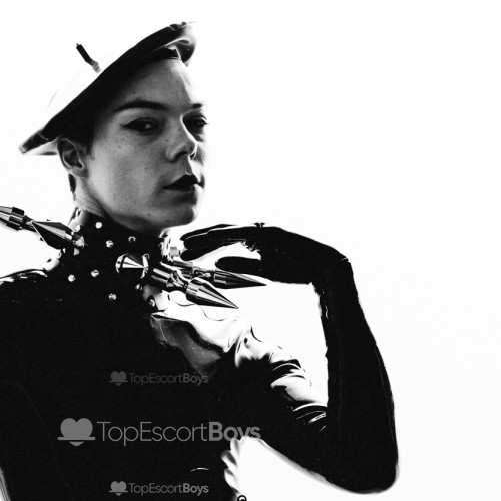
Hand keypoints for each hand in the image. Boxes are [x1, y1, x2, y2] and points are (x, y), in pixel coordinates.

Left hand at [179, 224, 350, 289]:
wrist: (322, 267)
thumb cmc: (296, 268)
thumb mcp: (262, 271)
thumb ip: (241, 265)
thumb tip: (218, 262)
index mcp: (253, 239)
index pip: (222, 240)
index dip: (202, 245)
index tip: (184, 253)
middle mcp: (256, 230)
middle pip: (220, 233)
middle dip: (198, 240)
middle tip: (178, 248)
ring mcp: (263, 229)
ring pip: (228, 232)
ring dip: (207, 238)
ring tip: (188, 244)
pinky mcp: (270, 232)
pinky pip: (244, 234)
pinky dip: (228, 237)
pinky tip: (213, 242)